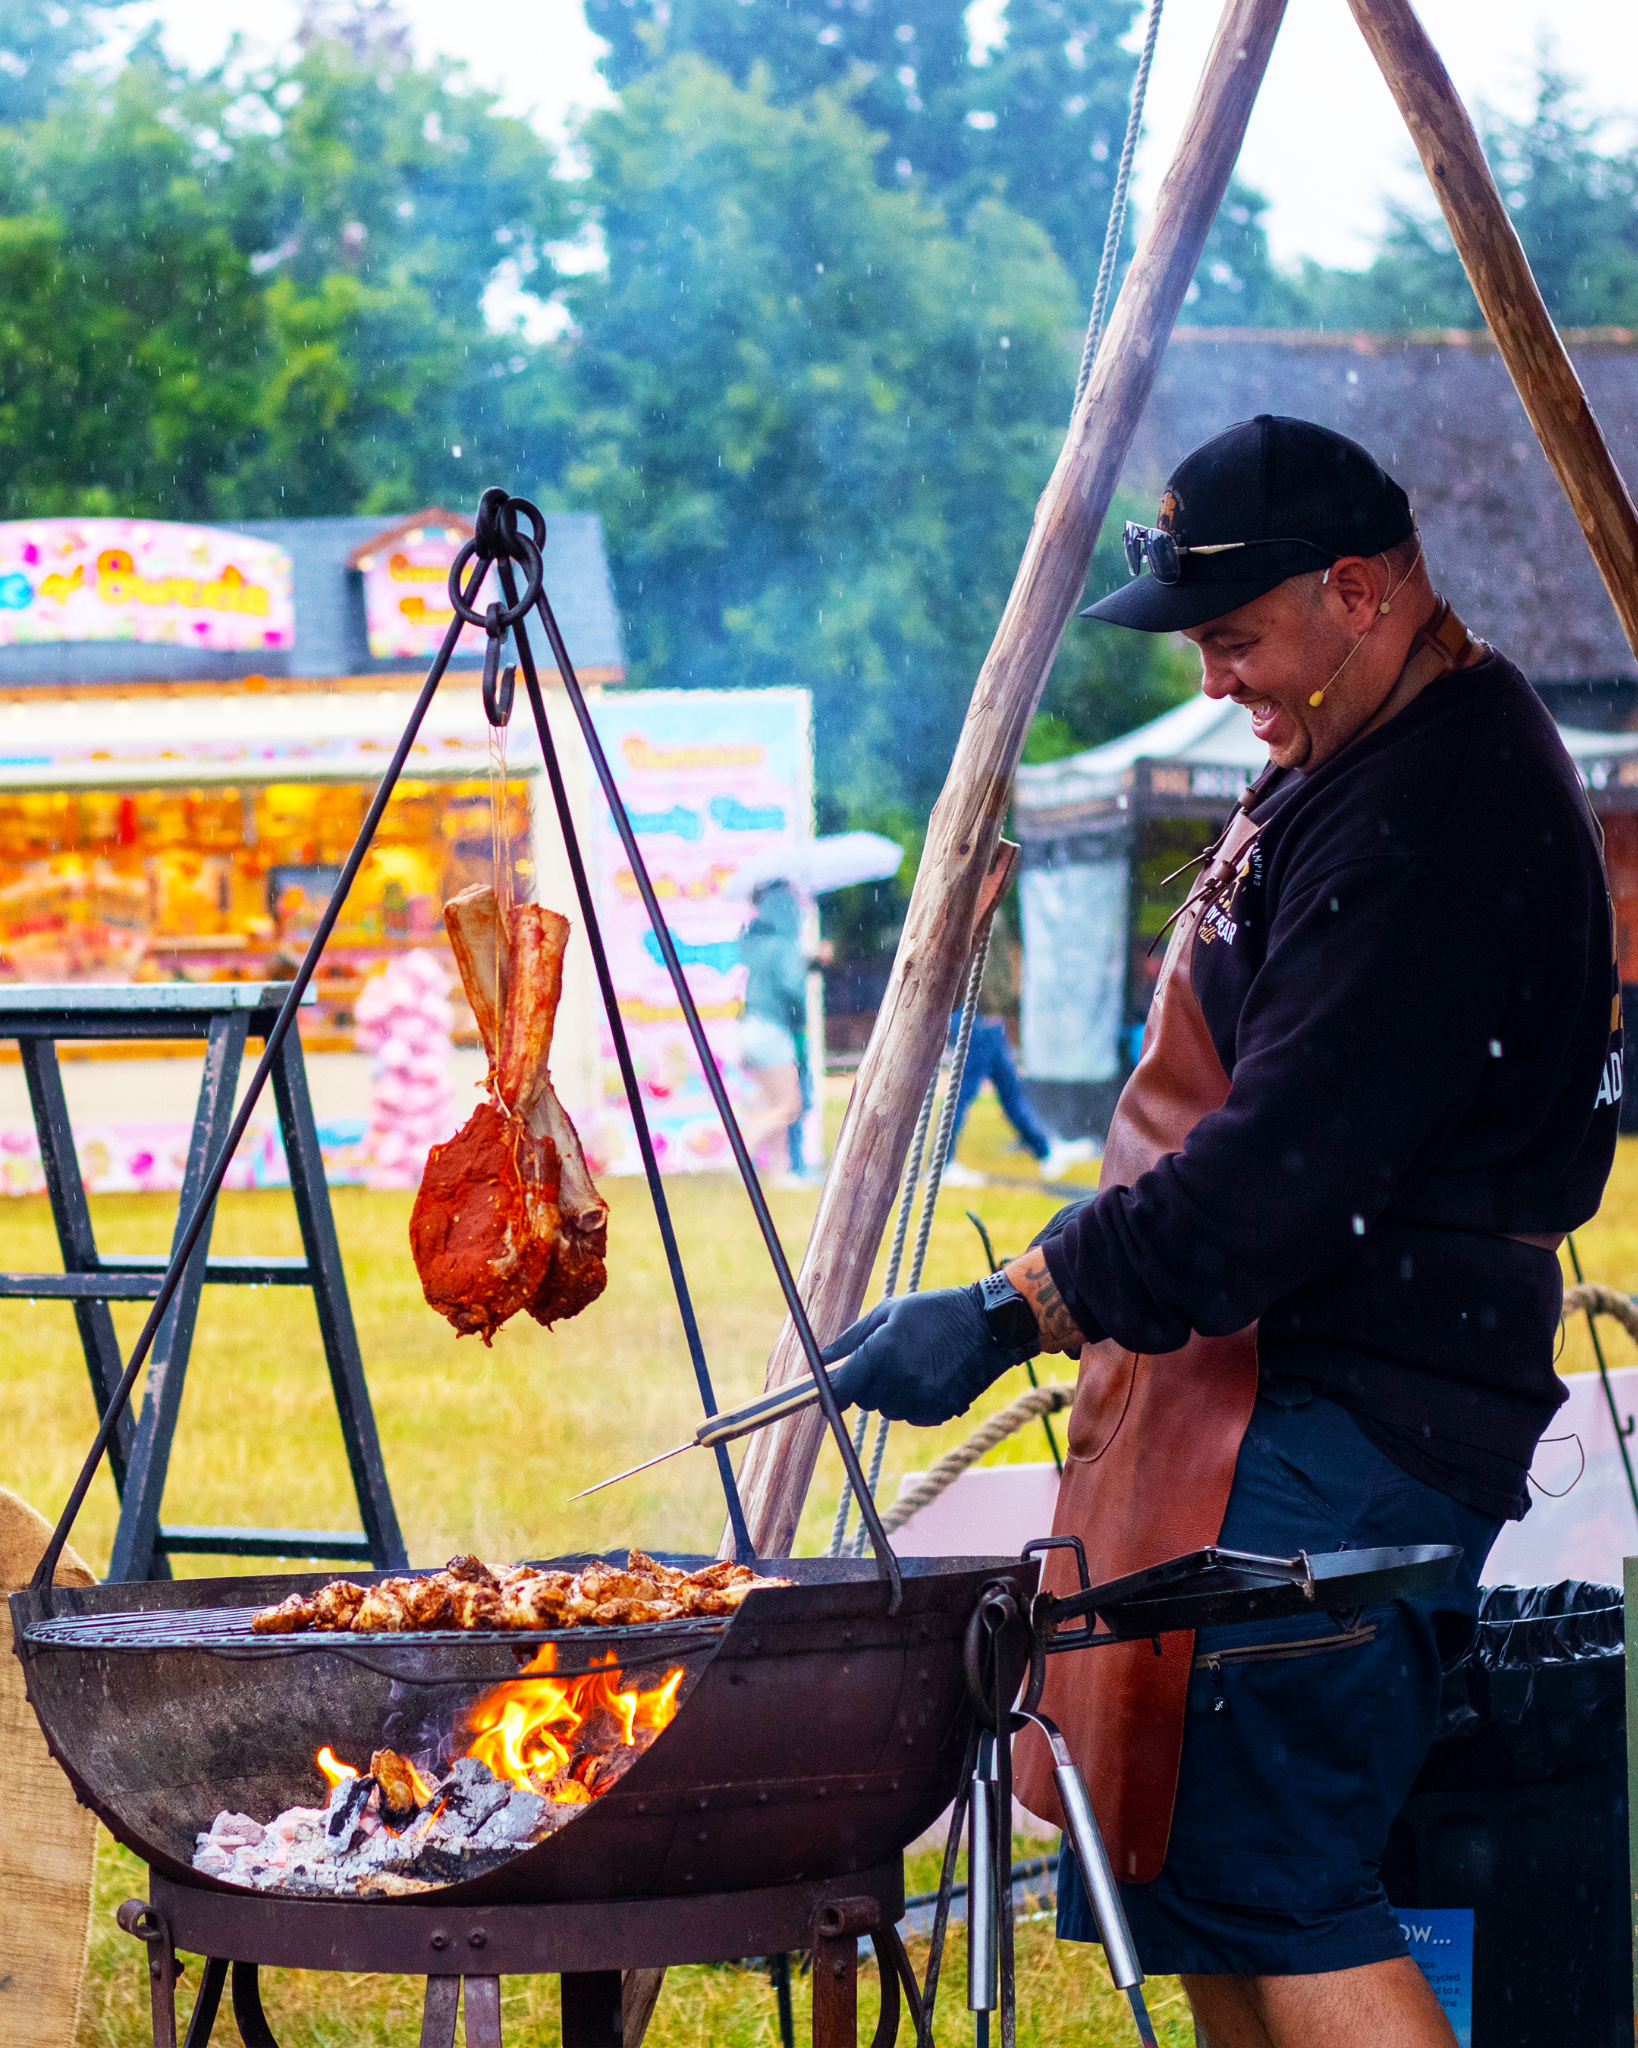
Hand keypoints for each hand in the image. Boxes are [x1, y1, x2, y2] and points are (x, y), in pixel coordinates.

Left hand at [819, 1286, 1029, 1426]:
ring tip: (914, 1365)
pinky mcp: (940, 1411)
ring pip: (889, 1410)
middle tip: (888, 1360)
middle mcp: (901, 1378)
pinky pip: (913, 1417)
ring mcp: (923, 1398)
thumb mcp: (889, 1312)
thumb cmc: (934, 1312)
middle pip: (865, 1400)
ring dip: (893, 1395)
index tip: (827, 1397)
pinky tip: (930, 1379)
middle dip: (869, 1385)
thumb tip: (821, 1360)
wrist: (988, 1325)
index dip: (831, 1395)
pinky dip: (915, 1404)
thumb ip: (851, 1339)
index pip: (843, 1389)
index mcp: (883, 1350)